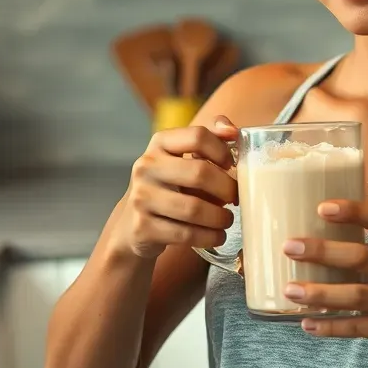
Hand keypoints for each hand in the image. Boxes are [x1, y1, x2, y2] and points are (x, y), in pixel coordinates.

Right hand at [113, 118, 238, 260]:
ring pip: (194, 209)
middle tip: (235, 198)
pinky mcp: (143, 227)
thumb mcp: (182, 159)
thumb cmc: (169, 187)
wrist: (132, 224)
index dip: (222, 150)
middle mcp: (146, 167)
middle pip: (200, 172)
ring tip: (227, 220)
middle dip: (227, 188)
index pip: (197, 136)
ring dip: (220, 218)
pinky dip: (209, 237)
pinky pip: (186, 234)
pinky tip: (216, 236)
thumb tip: (232, 130)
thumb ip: (209, 140)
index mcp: (159, 144)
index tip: (231, 165)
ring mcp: (142, 198)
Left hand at [282, 200, 367, 367]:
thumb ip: (364, 253)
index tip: (321, 208)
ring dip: (320, 293)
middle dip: (322, 251)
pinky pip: (358, 327)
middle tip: (289, 248)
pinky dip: (330, 326)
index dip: (353, 211)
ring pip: (357, 294)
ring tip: (290, 290)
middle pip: (362, 256)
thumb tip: (306, 240)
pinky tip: (306, 323)